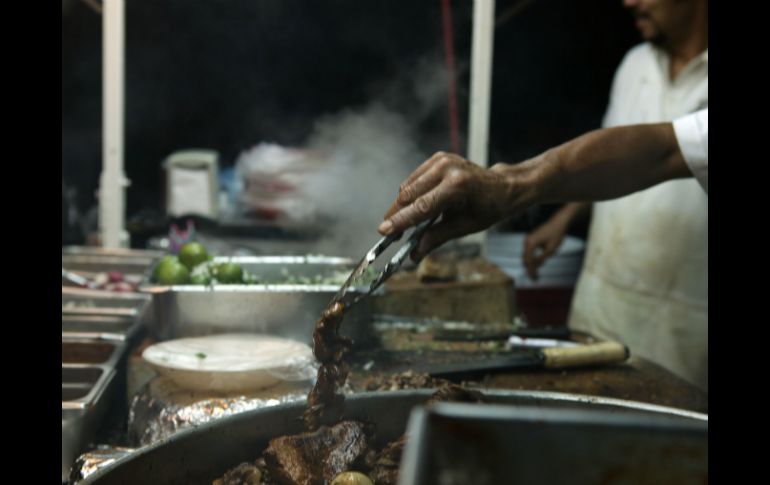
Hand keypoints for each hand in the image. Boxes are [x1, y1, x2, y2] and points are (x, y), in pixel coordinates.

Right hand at [378, 152, 512, 260]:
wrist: (502, 187)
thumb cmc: (487, 209)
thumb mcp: (464, 227)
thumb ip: (436, 238)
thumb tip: (414, 254)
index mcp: (457, 186)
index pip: (422, 206)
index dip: (401, 221)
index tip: (384, 231)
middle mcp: (447, 169)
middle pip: (409, 194)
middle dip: (397, 215)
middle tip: (390, 234)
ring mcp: (442, 160)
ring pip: (408, 186)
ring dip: (402, 206)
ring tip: (403, 224)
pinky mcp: (438, 158)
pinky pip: (414, 179)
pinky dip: (410, 194)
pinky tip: (415, 206)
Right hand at [523, 217, 567, 280]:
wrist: (559, 222)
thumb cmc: (556, 234)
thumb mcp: (550, 249)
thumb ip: (542, 259)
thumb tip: (537, 266)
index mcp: (530, 243)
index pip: (528, 260)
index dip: (531, 270)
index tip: (535, 278)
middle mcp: (527, 240)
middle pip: (525, 258)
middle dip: (530, 269)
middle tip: (535, 278)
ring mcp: (529, 239)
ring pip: (527, 255)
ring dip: (531, 264)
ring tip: (536, 273)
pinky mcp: (532, 238)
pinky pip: (530, 250)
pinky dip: (532, 258)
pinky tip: (538, 264)